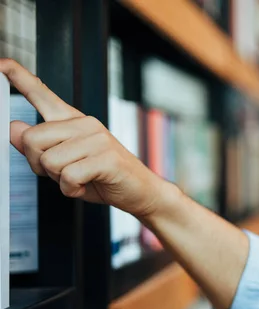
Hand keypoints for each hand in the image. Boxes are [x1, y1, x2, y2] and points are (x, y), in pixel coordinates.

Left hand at [1, 58, 171, 217]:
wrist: (141, 191)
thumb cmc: (104, 177)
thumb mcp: (65, 163)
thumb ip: (39, 147)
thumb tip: (13, 128)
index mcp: (74, 122)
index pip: (42, 94)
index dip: (20, 77)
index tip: (2, 63)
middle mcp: (85, 124)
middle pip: (32, 138)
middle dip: (38, 164)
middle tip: (61, 173)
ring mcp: (97, 139)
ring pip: (49, 161)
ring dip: (59, 180)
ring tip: (79, 179)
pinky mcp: (107, 158)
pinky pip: (69, 176)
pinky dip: (72, 189)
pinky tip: (86, 186)